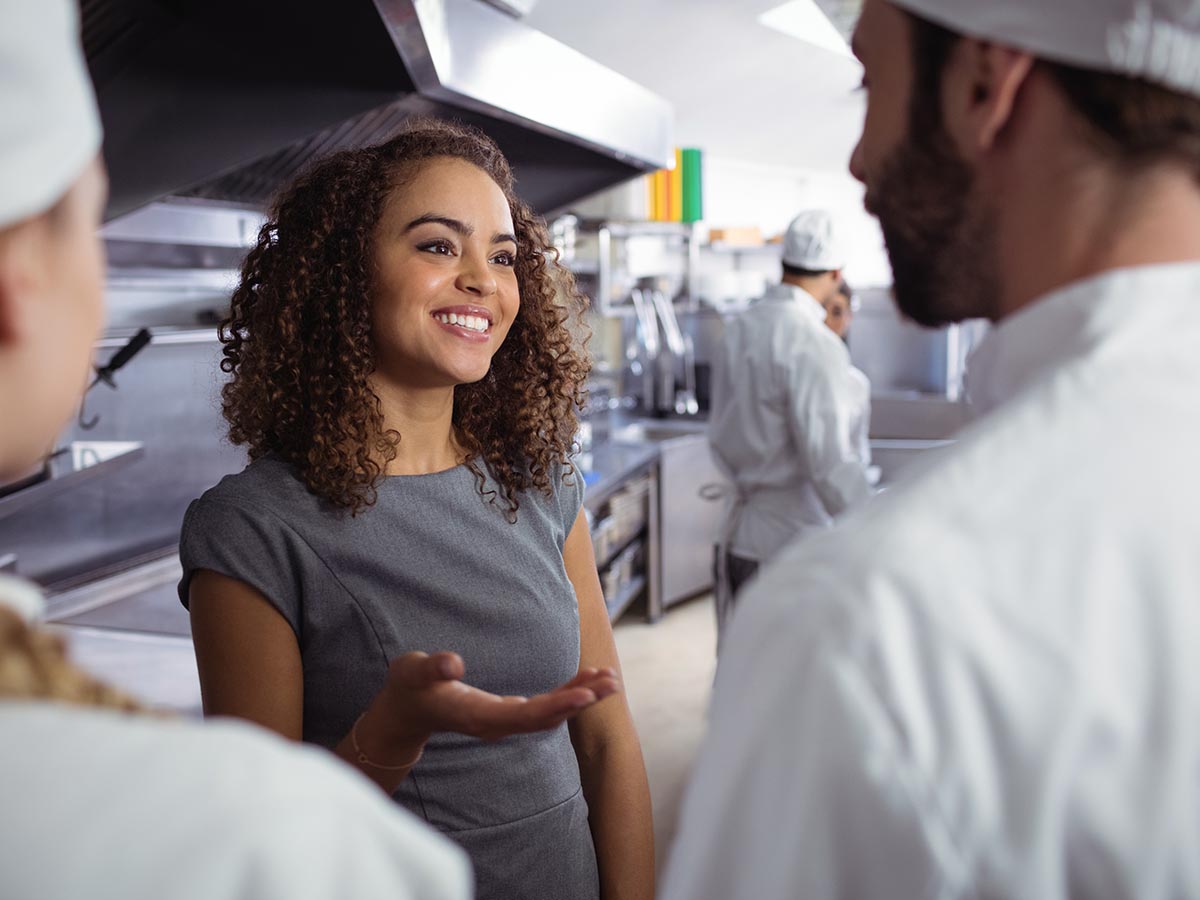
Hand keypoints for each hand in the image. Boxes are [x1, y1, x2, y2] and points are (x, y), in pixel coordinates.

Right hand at [379, 651, 619, 743]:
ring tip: (610, 681)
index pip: (525, 714)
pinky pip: (545, 708)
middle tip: (611, 683)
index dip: (557, 705)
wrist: (406, 711)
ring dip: (581, 698)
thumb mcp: (411, 671)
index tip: (585, 695)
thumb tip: (454, 662)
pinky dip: (568, 695)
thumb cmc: (409, 687)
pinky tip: (587, 683)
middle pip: (546, 717)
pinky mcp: (508, 713)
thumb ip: (431, 668)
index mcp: (478, 715)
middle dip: (580, 701)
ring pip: (550, 715)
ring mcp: (504, 721)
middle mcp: (496, 724)